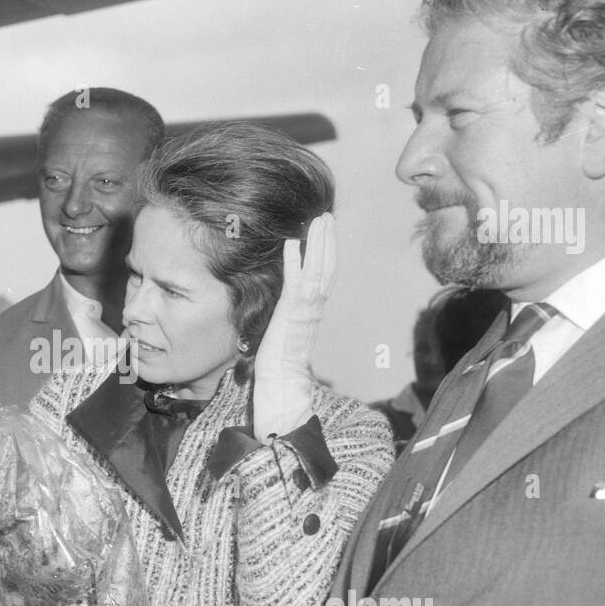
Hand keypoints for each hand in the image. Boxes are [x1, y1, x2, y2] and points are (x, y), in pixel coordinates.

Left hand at [252, 213, 336, 440]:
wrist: (282, 390)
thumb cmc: (278, 368)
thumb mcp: (280, 335)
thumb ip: (283, 319)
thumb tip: (277, 310)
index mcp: (309, 312)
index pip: (321, 276)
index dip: (325, 253)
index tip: (324, 231)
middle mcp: (311, 309)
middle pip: (326, 268)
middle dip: (327, 241)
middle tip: (326, 215)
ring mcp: (304, 312)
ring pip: (317, 271)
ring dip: (318, 244)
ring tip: (319, 220)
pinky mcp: (291, 317)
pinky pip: (295, 285)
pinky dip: (294, 263)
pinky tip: (292, 243)